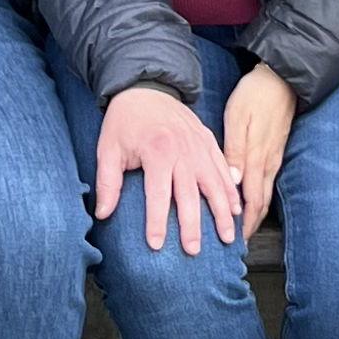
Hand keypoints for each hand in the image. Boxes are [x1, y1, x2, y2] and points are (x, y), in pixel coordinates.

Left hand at [94, 83, 245, 256]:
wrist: (146, 87)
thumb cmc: (125, 122)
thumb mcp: (108, 149)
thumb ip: (108, 182)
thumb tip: (102, 215)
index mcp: (157, 151)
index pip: (158, 194)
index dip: (157, 222)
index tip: (156, 245)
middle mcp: (182, 150)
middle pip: (190, 194)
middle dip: (192, 225)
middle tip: (193, 251)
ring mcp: (199, 146)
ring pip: (215, 184)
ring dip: (221, 212)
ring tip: (227, 237)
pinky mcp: (209, 141)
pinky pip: (224, 168)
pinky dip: (231, 190)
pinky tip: (236, 209)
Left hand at [224, 63, 294, 240]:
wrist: (281, 78)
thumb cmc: (255, 95)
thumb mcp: (238, 118)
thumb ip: (235, 151)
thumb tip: (233, 183)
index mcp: (257, 158)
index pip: (250, 201)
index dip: (242, 224)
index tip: (232, 243)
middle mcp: (268, 163)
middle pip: (260, 204)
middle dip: (249, 226)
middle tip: (237, 245)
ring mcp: (274, 158)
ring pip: (265, 195)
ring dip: (255, 214)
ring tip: (243, 229)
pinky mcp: (275, 151)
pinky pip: (267, 182)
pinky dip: (258, 198)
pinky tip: (250, 201)